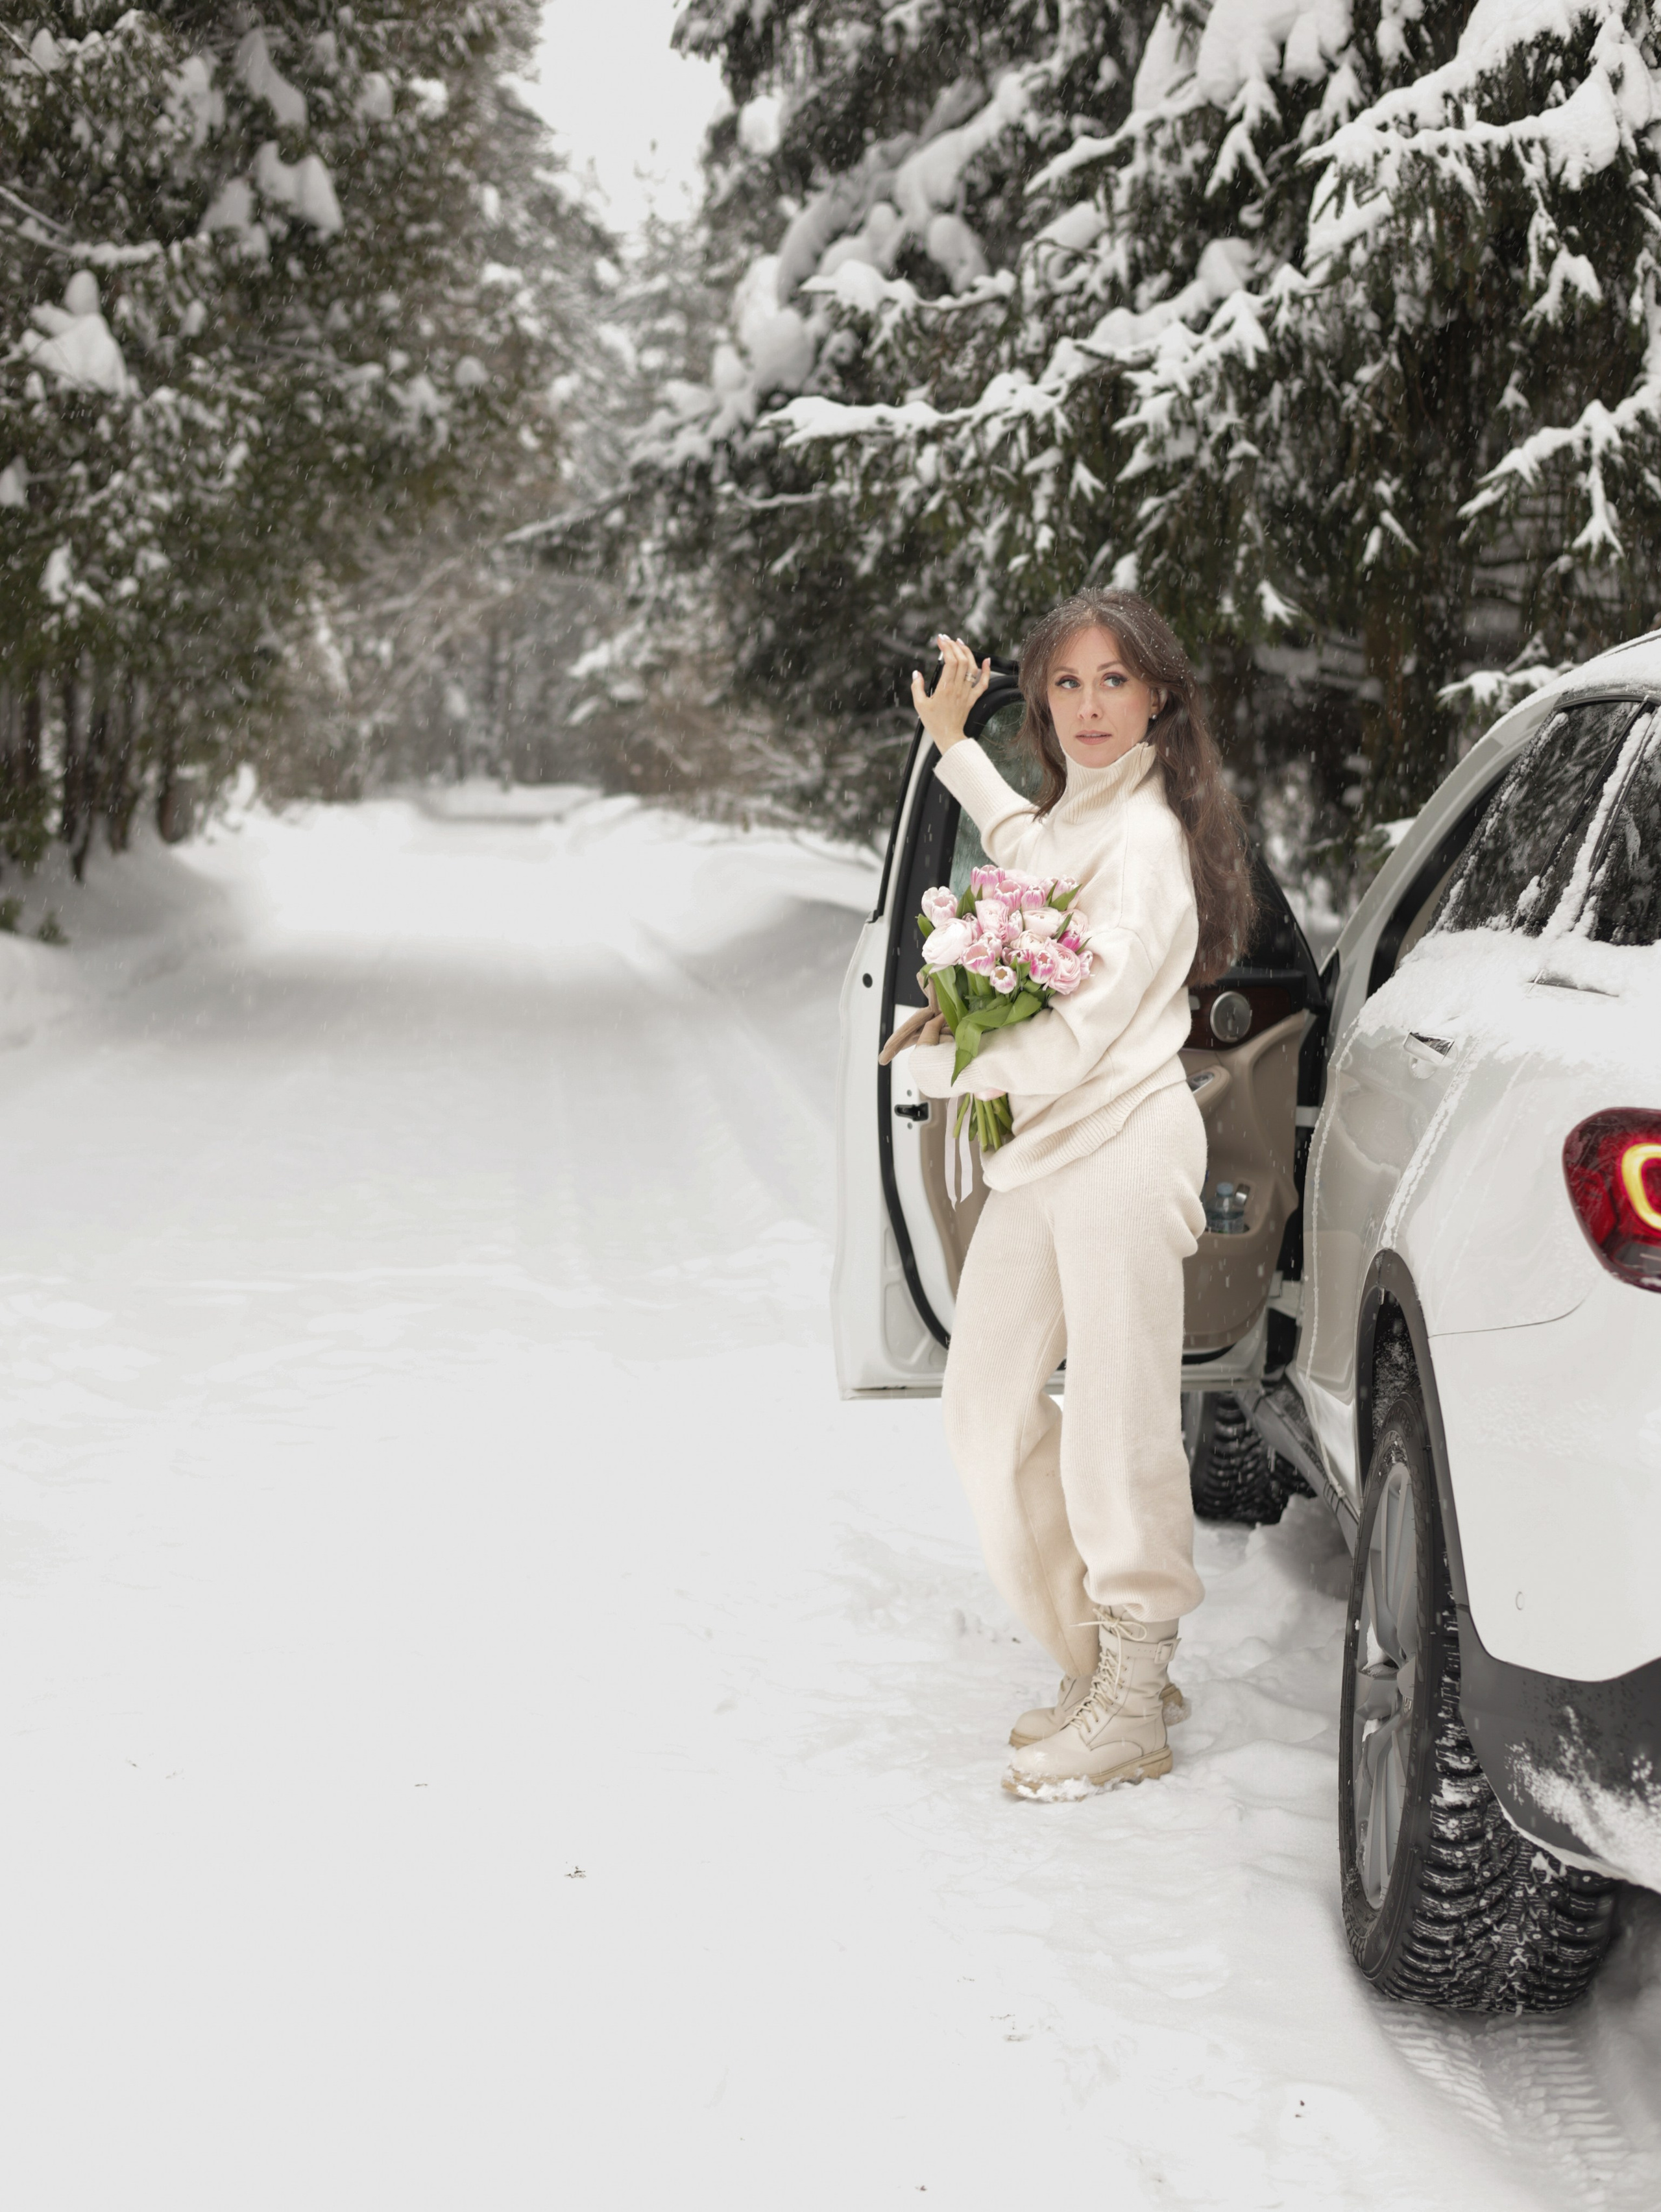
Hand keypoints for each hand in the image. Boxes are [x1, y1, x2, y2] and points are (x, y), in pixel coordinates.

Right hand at [911, 634, 990, 752]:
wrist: (949, 736)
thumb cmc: (934, 722)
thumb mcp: (919, 705)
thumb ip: (916, 687)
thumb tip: (916, 674)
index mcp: (945, 688)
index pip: (950, 661)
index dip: (946, 647)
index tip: (940, 640)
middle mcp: (958, 688)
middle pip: (961, 660)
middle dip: (955, 646)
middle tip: (948, 639)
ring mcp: (967, 693)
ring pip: (972, 668)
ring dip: (967, 653)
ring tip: (960, 644)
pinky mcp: (972, 698)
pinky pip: (983, 683)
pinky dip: (986, 671)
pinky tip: (986, 661)